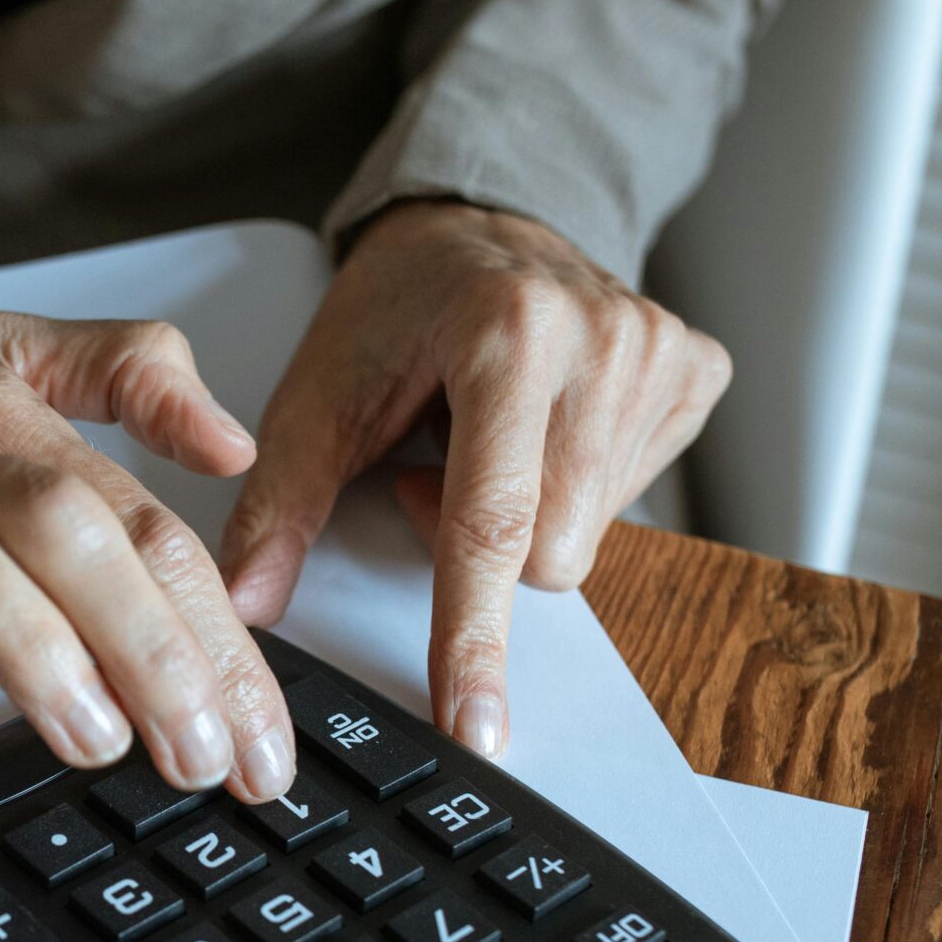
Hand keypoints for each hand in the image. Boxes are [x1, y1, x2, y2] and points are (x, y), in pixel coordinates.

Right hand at [0, 285, 296, 799]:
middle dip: (149, 647)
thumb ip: (126, 379)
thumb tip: (232, 443)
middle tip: (203, 758)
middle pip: (62, 526)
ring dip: (22, 637)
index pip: (140, 524)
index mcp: (6, 412)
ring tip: (89, 738)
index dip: (214, 633)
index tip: (261, 737)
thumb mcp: (1, 355)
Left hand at [220, 201, 730, 755]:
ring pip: (588, 536)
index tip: (472, 722)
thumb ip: (280, 502)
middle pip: (548, 553)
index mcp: (510, 334)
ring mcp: (662, 355)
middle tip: (434, 466)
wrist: (477, 219)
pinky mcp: (696, 372)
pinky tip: (545, 426)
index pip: (491, 526)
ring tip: (487, 437)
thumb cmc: (399, 304)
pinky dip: (575, 485)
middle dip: (479, 543)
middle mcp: (603, 339)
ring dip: (526, 513)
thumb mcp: (321, 391)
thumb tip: (245, 605)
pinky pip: (632, 498)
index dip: (471, 637)